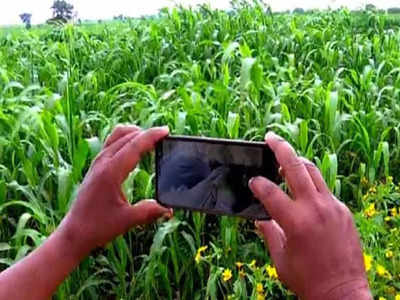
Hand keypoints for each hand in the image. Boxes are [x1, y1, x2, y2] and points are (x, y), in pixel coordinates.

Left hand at [58, 125, 172, 257]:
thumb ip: (150, 212)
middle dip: (146, 133)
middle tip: (164, 136)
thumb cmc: (97, 227)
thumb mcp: (127, 220)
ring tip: (150, 139)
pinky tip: (134, 150)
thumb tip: (169, 210)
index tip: (166, 131)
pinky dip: (125, 140)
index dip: (151, 136)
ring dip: (134, 134)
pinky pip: (111, 144)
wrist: (74, 233)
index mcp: (110, 172)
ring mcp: (97, 164)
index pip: (134, 146)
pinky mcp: (95, 168)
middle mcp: (102, 163)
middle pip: (126, 136)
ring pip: (116, 137)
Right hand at [249, 132, 370, 299]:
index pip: (269, 191)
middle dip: (280, 148)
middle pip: (294, 167)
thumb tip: (260, 218)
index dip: (257, 183)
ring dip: (298, 161)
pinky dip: (312, 184)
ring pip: (313, 172)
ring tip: (287, 157)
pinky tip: (304, 189)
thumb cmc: (306, 279)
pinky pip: (325, 189)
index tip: (251, 181)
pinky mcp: (343, 211)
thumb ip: (268, 232)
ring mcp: (332, 207)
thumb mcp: (280, 258)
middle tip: (270, 137)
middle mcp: (314, 208)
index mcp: (295, 221)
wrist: (342, 293)